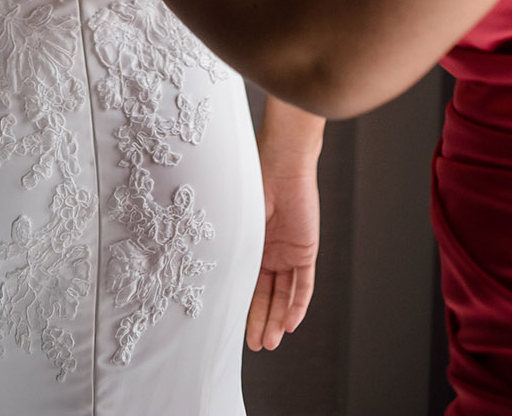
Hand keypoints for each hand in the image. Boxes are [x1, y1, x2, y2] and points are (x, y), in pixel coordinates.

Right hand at [246, 157, 319, 349]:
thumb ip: (231, 248)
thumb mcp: (238, 223)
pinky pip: (304, 284)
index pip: (248, 284)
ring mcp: (289, 252)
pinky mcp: (306, 251)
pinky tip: (290, 324)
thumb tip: (206, 272)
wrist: (282, 165)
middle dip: (261, 322)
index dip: (243, 308)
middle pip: (266, 296)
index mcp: (251, 245)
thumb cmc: (254, 185)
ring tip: (270, 343)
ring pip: (285, 295)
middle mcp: (270, 252)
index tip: (234, 331)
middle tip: (256, 346)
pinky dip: (298, 305)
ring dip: (278, 319)